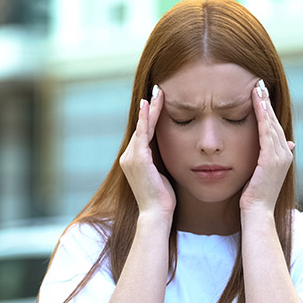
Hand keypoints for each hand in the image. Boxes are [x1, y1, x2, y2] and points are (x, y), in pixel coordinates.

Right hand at [119, 85, 175, 216]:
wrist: (156, 214)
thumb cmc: (163, 199)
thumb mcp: (162, 175)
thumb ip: (161, 162)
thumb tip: (173, 151)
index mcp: (134, 160)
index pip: (144, 132)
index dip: (151, 116)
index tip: (157, 101)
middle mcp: (128, 156)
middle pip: (142, 125)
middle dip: (150, 107)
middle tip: (158, 89)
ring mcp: (131, 157)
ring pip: (142, 126)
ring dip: (150, 108)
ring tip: (158, 92)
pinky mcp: (138, 159)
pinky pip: (142, 133)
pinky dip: (146, 118)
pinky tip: (150, 105)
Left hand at [239, 79, 294, 213]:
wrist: (257, 212)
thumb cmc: (255, 196)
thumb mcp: (263, 172)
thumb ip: (270, 157)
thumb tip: (288, 143)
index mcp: (283, 155)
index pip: (274, 126)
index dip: (268, 109)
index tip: (260, 93)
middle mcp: (285, 153)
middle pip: (274, 121)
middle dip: (266, 101)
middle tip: (259, 82)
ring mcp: (280, 156)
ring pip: (271, 123)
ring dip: (264, 104)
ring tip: (257, 87)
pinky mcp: (272, 159)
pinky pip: (266, 132)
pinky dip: (262, 116)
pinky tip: (256, 103)